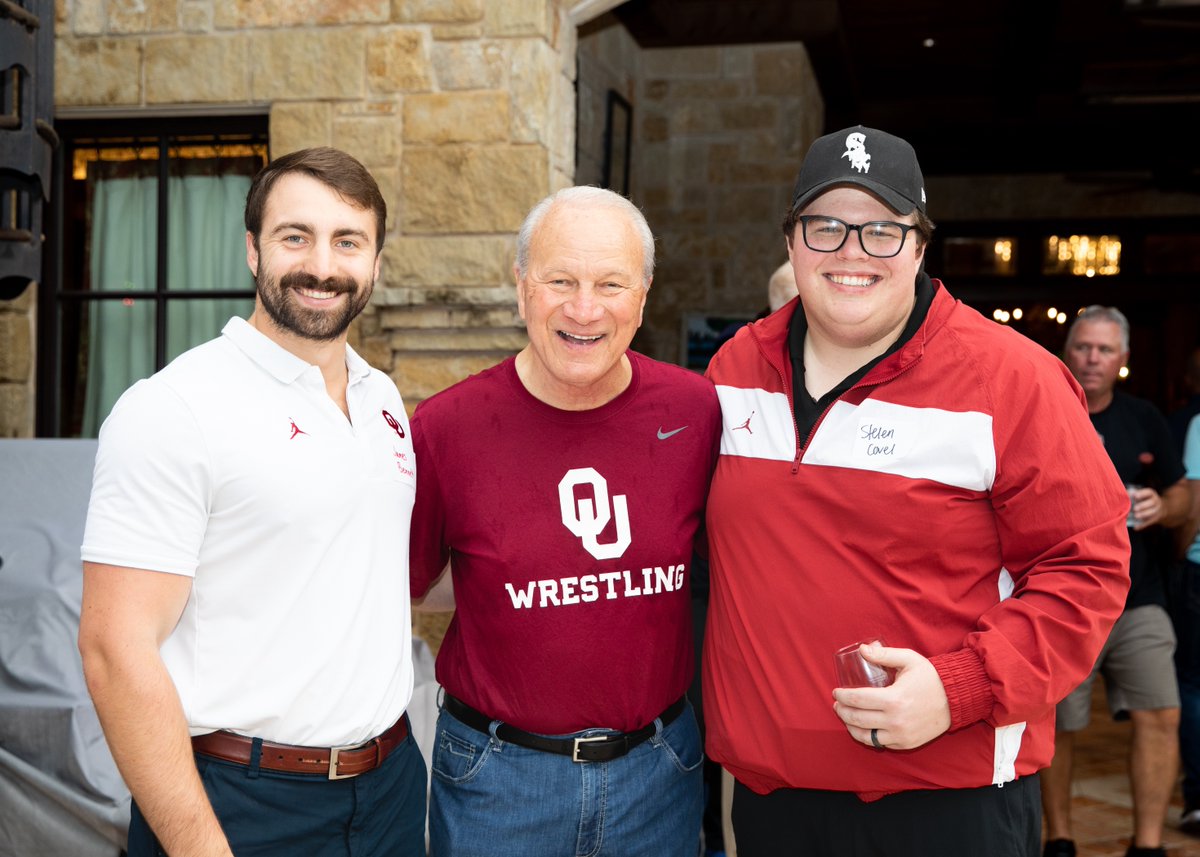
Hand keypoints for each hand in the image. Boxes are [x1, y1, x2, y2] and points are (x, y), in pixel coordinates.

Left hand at [831, 644, 950, 750]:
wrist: (955, 700)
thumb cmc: (930, 678)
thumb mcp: (908, 660)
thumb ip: (884, 655)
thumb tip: (862, 649)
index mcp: (893, 699)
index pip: (857, 700)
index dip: (842, 696)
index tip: (836, 692)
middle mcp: (895, 721)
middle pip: (857, 719)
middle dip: (842, 711)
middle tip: (837, 705)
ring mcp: (901, 735)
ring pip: (866, 736)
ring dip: (851, 727)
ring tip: (846, 717)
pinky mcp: (906, 744)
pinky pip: (880, 743)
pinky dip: (868, 736)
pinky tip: (863, 727)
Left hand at [1130, 486, 1163, 530]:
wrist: (1159, 508)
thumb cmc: (1144, 499)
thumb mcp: (1141, 495)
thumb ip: (1132, 494)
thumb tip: (1122, 494)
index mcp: (1151, 494)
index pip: (1149, 492)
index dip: (1142, 494)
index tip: (1135, 496)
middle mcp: (1156, 501)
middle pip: (1152, 502)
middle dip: (1143, 505)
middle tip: (1135, 508)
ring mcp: (1157, 510)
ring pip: (1153, 512)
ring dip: (1144, 514)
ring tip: (1136, 516)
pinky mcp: (1156, 518)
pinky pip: (1150, 522)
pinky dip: (1143, 525)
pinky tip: (1136, 527)